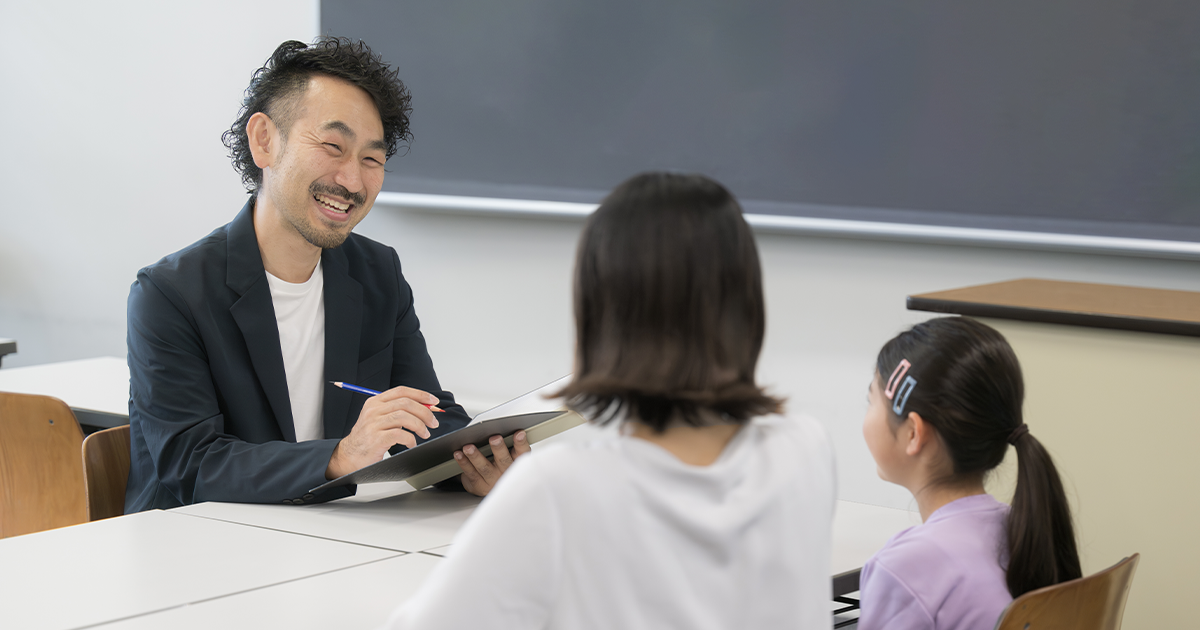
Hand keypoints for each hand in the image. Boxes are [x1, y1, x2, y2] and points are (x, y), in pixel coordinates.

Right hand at [326, 386, 440, 478]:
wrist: (350, 455)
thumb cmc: (368, 437)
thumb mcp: (379, 418)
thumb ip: (398, 410)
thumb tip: (425, 407)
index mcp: (375, 402)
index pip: (401, 391)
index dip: (420, 394)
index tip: (434, 401)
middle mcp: (373, 410)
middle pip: (406, 403)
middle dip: (425, 412)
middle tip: (433, 422)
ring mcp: (373, 424)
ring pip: (404, 417)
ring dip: (420, 426)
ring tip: (425, 434)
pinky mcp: (376, 438)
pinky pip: (400, 434)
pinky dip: (411, 439)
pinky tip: (411, 443)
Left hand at [454, 431, 530, 495]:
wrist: (492, 486)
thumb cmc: (501, 465)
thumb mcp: (510, 454)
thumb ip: (508, 442)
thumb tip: (500, 425)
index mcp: (517, 462)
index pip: (523, 452)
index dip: (521, 443)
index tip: (519, 433)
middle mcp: (506, 472)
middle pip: (503, 460)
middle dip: (499, 449)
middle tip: (495, 438)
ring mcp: (492, 480)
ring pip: (484, 467)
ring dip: (475, 456)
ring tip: (468, 447)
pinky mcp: (478, 485)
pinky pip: (470, 473)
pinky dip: (463, 462)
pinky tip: (459, 454)